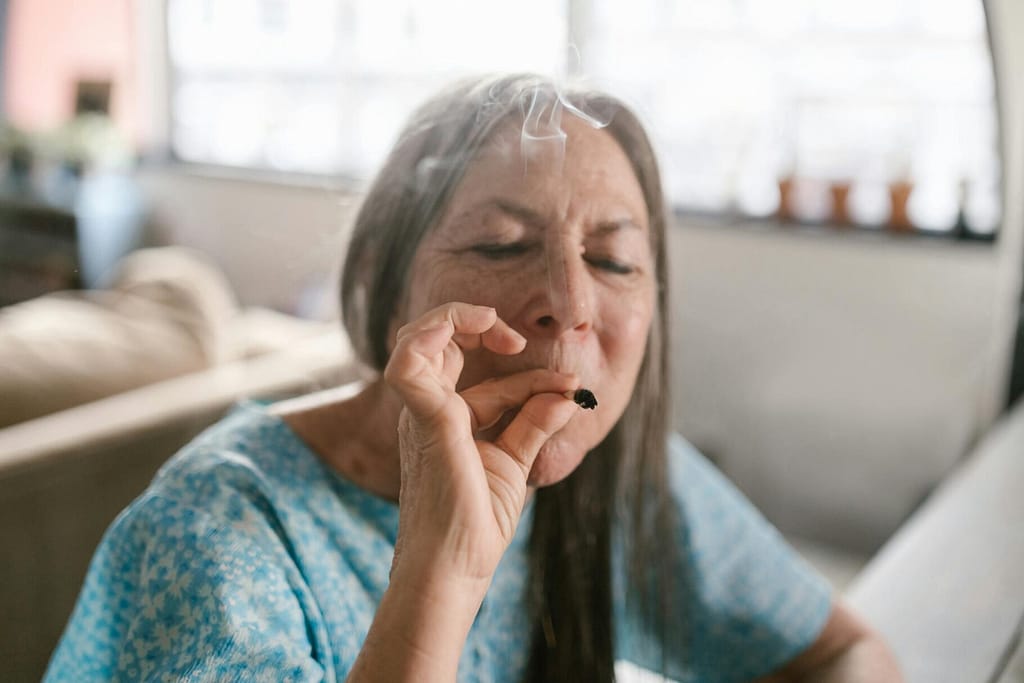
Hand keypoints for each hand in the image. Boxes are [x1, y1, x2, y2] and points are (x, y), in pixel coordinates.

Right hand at [384, 302, 578, 589]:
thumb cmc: (475, 524)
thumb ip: (536, 423)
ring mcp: (422, 413)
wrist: (453, 568)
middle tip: (517, 338)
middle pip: (435, 342)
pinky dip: (434, 335)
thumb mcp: (515, 463)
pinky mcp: (426, 420)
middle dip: (477, 324)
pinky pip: (409, 364)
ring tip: (495, 321)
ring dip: (453, 317)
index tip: (571, 387)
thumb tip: (567, 394)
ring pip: (415, 340)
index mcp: (445, 419)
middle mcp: (428, 410)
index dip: (532, 376)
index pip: (488, 378)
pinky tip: (482, 324)